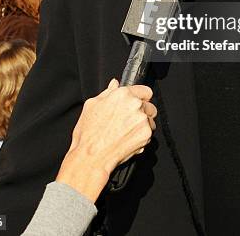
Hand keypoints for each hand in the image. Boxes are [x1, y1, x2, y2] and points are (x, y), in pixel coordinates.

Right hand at [56, 79, 156, 201]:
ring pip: (150, 120)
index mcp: (123, 94)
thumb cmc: (89, 133)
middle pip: (149, 105)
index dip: (141, 97)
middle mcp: (135, 104)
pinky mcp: (146, 134)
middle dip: (142, 112)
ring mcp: (142, 119)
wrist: (91, 157)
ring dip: (143, 125)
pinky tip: (128, 140)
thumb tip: (115, 83)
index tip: (138, 103)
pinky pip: (149, 133)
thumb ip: (107, 92)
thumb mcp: (92, 105)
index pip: (145, 90)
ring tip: (127, 132)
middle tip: (129, 121)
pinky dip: (142, 137)